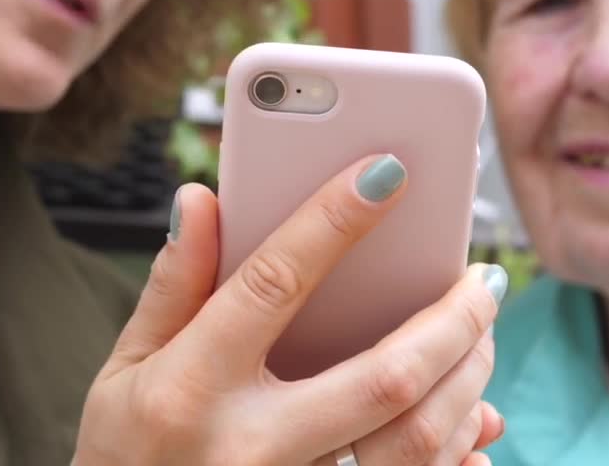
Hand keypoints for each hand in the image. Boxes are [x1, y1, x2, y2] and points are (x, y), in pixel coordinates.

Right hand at [74, 154, 507, 465]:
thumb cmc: (127, 457)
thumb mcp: (126, 370)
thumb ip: (173, 287)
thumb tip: (199, 200)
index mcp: (191, 387)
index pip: (274, 285)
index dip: (334, 222)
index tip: (388, 171)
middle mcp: (250, 444)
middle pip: (382, 377)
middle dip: (450, 320)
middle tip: (483, 278)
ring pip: (415, 441)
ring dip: (467, 382)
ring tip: (481, 337)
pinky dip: (458, 450)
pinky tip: (472, 419)